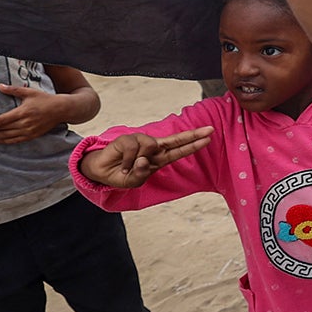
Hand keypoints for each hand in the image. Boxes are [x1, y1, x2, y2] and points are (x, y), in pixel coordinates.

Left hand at [0, 85, 82, 143]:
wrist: (62, 109)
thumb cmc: (45, 99)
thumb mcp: (29, 92)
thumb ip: (13, 90)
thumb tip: (0, 86)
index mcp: (21, 112)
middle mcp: (24, 123)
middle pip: (1, 130)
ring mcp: (28, 131)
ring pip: (7, 136)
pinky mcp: (32, 135)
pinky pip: (16, 140)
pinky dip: (5, 141)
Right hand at [78, 128, 213, 187]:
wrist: (100, 171)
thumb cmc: (121, 175)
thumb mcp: (134, 181)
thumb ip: (142, 173)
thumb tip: (144, 159)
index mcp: (159, 158)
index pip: (179, 150)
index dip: (193, 144)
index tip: (208, 138)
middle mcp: (153, 148)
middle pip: (175, 140)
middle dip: (193, 135)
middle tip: (211, 130)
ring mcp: (141, 142)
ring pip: (149, 147)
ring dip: (137, 162)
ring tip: (127, 167)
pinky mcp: (128, 139)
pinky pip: (133, 150)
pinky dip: (127, 161)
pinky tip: (121, 165)